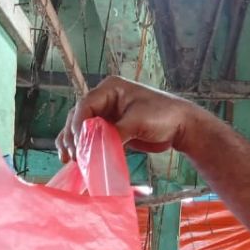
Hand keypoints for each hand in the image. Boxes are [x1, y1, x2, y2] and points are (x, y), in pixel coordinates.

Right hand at [57, 76, 201, 162]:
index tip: (77, 144)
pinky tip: (76, 160)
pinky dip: (84, 148)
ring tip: (69, 159)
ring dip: (73, 143)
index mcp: (110, 88)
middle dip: (73, 136)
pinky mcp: (111, 130)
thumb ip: (115, 133)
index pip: (86, 104)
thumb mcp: (137, 121)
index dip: (78, 124)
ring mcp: (107, 115)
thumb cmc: (163, 115)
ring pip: (81, 128)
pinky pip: (92, 138)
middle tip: (72, 155)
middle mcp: (105, 99)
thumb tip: (96, 148)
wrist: (181, 127)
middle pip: (79, 116)